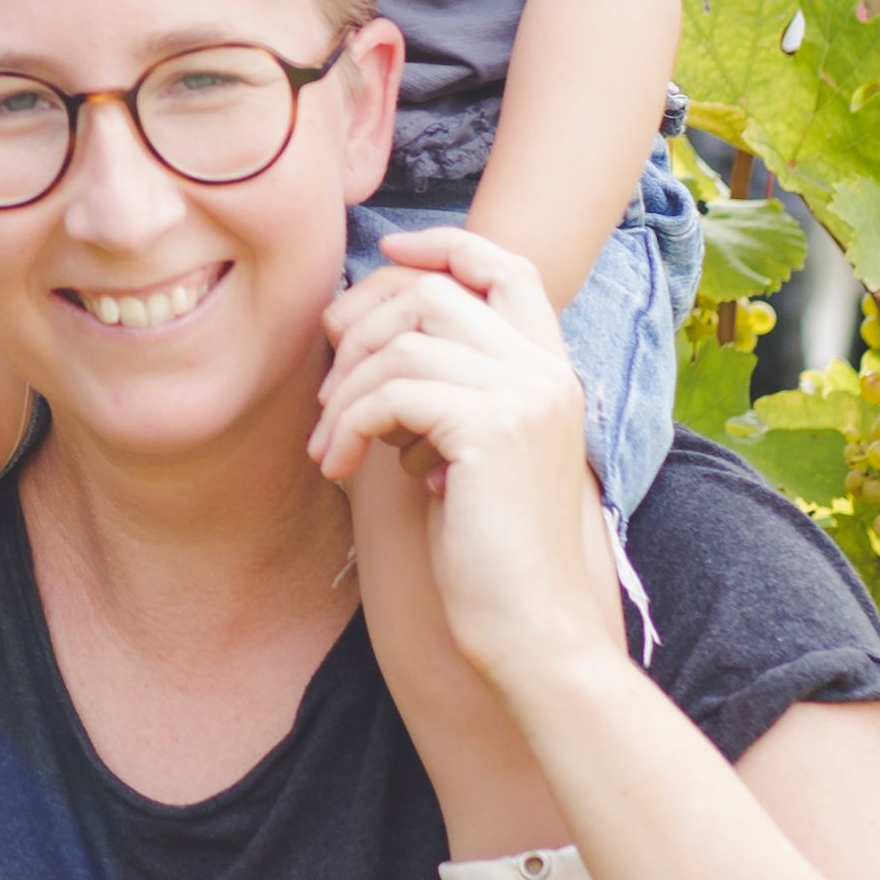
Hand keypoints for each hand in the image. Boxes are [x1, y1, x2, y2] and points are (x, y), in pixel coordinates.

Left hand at [311, 223, 617, 710]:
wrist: (532, 632)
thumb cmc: (490, 556)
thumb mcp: (466, 457)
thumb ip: (442, 393)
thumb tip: (366, 341)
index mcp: (552, 374)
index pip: (509, 267)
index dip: (445, 246)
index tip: (385, 254)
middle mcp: (547, 374)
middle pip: (434, 294)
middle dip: (362, 328)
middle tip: (327, 393)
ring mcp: (525, 396)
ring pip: (403, 343)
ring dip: (345, 392)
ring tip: (329, 446)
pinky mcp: (491, 429)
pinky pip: (392, 392)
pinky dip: (348, 425)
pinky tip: (338, 468)